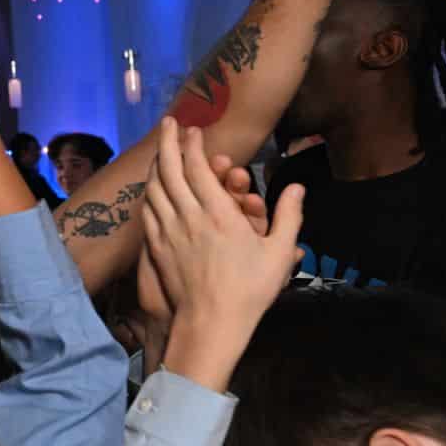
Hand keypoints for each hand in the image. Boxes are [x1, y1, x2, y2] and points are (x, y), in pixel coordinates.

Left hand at [144, 119, 304, 392]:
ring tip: (161, 150)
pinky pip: (148, 211)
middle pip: (170, 169)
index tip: (194, 129)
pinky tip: (151, 186)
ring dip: (157, 164)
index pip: (198, 168)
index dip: (194, 145)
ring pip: (155, 188)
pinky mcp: (157, 246)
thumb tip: (297, 187)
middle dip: (168, 142)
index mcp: (219, 214)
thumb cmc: (250, 290)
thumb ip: (289, 216)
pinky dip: (149, 191)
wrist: (212, 322)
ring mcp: (168, 231)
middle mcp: (188, 217)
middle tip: (168, 123)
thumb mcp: (279, 253)